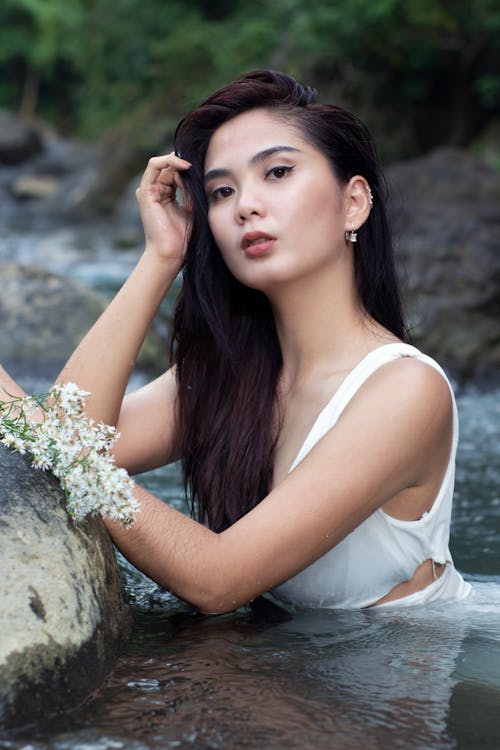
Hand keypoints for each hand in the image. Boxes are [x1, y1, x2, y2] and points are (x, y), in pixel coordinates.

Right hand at [136, 152, 191, 266]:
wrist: (171, 252)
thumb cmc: (184, 237)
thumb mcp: (194, 208)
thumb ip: (193, 190)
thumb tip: (199, 173)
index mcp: (166, 194)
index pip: (177, 172)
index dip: (191, 170)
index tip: (206, 172)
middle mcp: (156, 191)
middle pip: (171, 167)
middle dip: (187, 169)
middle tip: (201, 174)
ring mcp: (149, 191)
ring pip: (164, 165)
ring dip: (180, 166)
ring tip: (193, 172)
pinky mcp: (145, 192)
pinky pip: (154, 165)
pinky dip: (169, 161)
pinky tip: (184, 166)